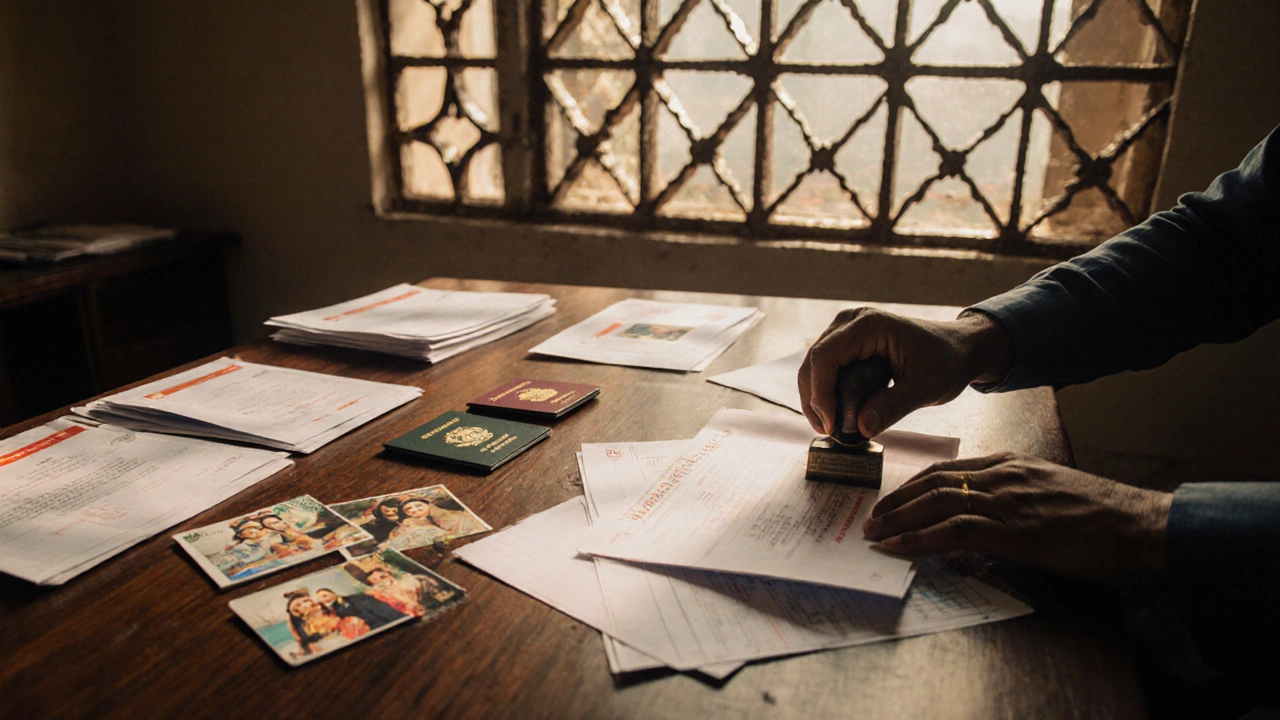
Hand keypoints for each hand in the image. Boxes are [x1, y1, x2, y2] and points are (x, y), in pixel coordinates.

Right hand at [798, 308, 1012, 437]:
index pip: (826, 356)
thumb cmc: (947, 361)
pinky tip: (836, 414)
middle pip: (814, 361)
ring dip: (816, 397)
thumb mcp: (926, 388)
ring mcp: (846, 330)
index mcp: (869, 325)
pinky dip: (825, 392)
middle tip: (828, 431)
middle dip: (814, 399)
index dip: (821, 392)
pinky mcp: (847, 343)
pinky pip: (826, 368)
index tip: (831, 424)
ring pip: (814, 366)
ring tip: (831, 427)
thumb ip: (894, 406)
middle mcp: (851, 322)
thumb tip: (862, 428)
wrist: (959, 348)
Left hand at [862, 452, 1173, 584]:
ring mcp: (1007, 501)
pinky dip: (918, 540)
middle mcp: (1004, 476)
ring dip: (898, 520)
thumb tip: (991, 521)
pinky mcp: (1013, 531)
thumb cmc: (1106, 517)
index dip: (916, 485)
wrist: (1142, 527)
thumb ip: (1019, 499)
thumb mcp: (1054, 494)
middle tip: (872, 517)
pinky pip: (953, 532)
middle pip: (934, 483)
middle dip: (897, 501)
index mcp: (1013, 464)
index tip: (894, 498)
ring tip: (874, 534)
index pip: (950, 470)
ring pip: (936, 504)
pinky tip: (897, 549)